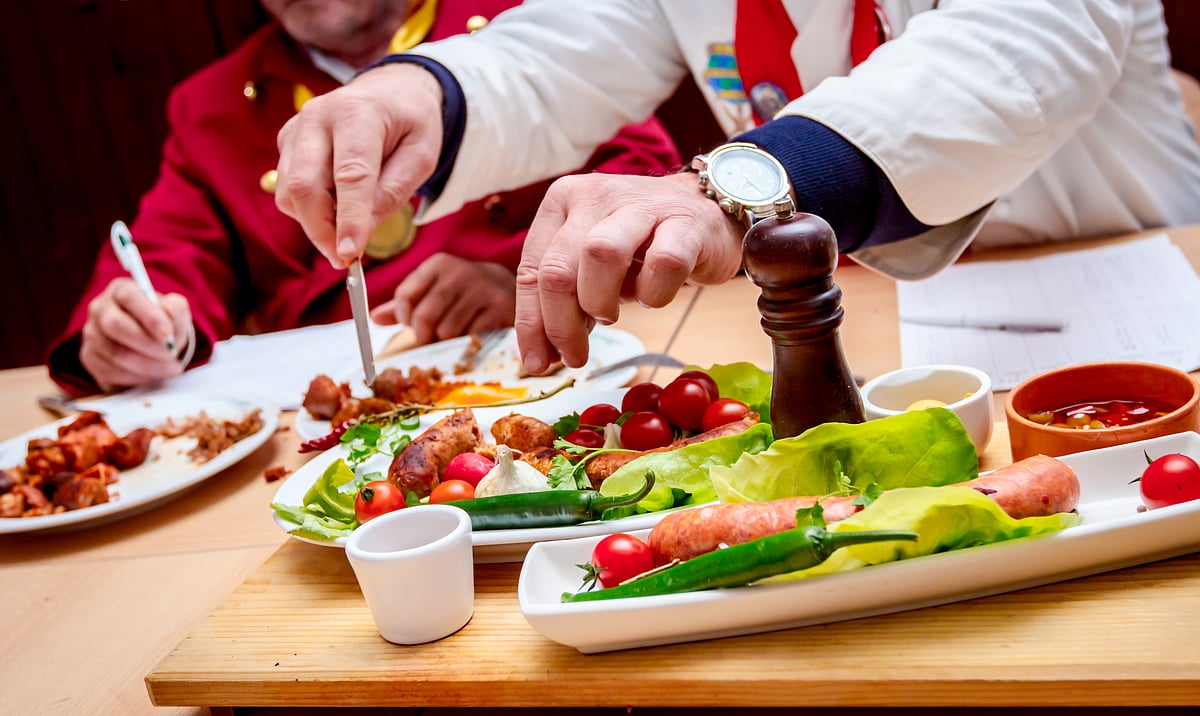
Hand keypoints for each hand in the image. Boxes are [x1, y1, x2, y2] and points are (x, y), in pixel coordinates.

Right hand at [78, 278, 193, 390]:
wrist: (148, 343)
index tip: (168, 337)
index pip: (129, 297)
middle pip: (115, 325)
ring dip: (147, 365)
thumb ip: (176, 310)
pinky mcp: (89, 357)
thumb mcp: (175, 312)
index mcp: (121, 290)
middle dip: (148, 344)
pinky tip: (154, 374)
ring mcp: (91, 333)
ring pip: (114, 352)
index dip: (149, 317)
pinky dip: (137, 377)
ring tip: (170, 367)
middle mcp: (100, 308)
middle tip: (170, 354)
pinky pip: (111, 371)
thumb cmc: (162, 323)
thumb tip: (169, 320)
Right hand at [274, 62, 443, 265]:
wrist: (390, 90)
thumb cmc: (410, 122)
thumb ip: (393, 192)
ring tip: (348, 230)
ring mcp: (296, 128)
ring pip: (289, 192)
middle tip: (346, 259)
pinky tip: (336, 207)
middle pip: (304, 185)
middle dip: (322, 231)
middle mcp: (318, 116)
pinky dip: (309, 210)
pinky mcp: (287, 143)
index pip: (350, 174)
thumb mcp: (422, 155)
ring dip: (315, 224)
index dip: (349, 218)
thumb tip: (362, 233)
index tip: (350, 252)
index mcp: (358, 112)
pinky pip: (287, 190)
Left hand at [371, 254, 515, 343]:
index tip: (411, 326)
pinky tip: (470, 336)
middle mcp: (459, 273)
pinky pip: (471, 336)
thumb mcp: (432, 289)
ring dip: (446, 342)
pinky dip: (466, 343)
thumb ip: (405, 303)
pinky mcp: (499, 307)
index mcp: (437, 265)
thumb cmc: (460, 292)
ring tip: (452, 337)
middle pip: (424, 316)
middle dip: (422, 336)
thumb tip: (373, 318)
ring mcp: (481, 289)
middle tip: (429, 340)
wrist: (506, 286)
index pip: (404, 295)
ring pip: (447, 330)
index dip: (404, 318)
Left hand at [514, 171, 744, 372]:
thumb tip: (540, 357)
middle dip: (561, 325)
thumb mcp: (591, 268)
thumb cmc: (642, 246)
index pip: (531, 269)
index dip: (531, 323)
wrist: (708, 213)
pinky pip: (663, 264)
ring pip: (600, 255)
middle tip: (575, 356)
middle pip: (558, 269)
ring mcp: (642, 206)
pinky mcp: (686, 224)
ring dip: (600, 302)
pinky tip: (654, 296)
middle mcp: (596, 195)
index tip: (537, 361)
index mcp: (563, 201)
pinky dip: (655, 294)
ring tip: (611, 316)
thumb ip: (564, 302)